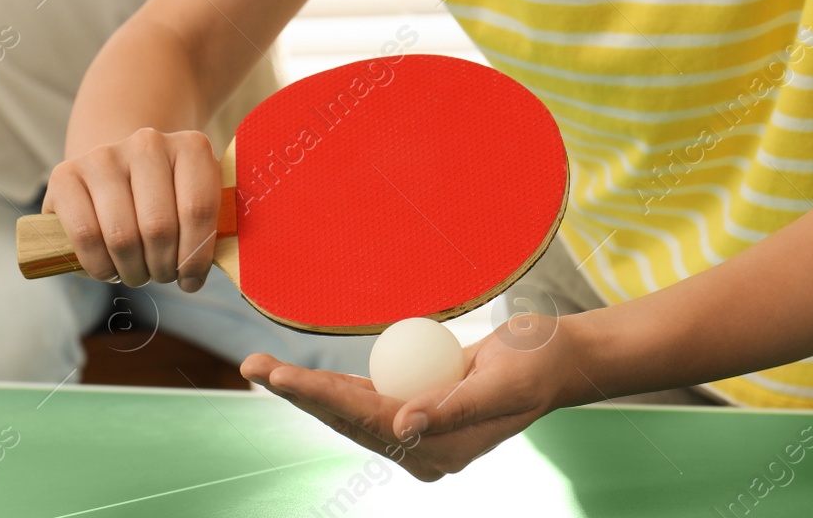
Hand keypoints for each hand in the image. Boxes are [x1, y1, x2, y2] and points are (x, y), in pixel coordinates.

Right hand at [43, 128, 222, 290]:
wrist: (117, 171)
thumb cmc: (164, 199)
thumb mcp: (194, 203)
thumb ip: (208, 229)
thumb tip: (200, 273)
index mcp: (191, 147)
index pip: (198, 210)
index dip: (196, 258)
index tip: (191, 280)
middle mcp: (147, 143)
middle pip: (159, 227)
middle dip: (162, 267)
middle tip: (162, 275)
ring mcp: (103, 156)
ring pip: (122, 236)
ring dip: (133, 270)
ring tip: (138, 273)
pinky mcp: (64, 175)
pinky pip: (85, 236)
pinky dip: (100, 266)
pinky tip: (109, 269)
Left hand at [242, 313, 584, 480]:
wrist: (560, 361)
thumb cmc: (537, 365)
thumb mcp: (500, 382)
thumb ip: (451, 407)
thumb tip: (400, 426)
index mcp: (439, 451)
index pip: (366, 420)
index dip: (320, 396)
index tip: (281, 376)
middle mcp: (421, 447)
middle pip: (347, 418)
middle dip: (298, 393)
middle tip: (251, 365)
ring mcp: (417, 430)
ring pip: (349, 409)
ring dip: (306, 390)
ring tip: (262, 368)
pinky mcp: (416, 408)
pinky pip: (366, 396)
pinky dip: (333, 386)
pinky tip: (300, 378)